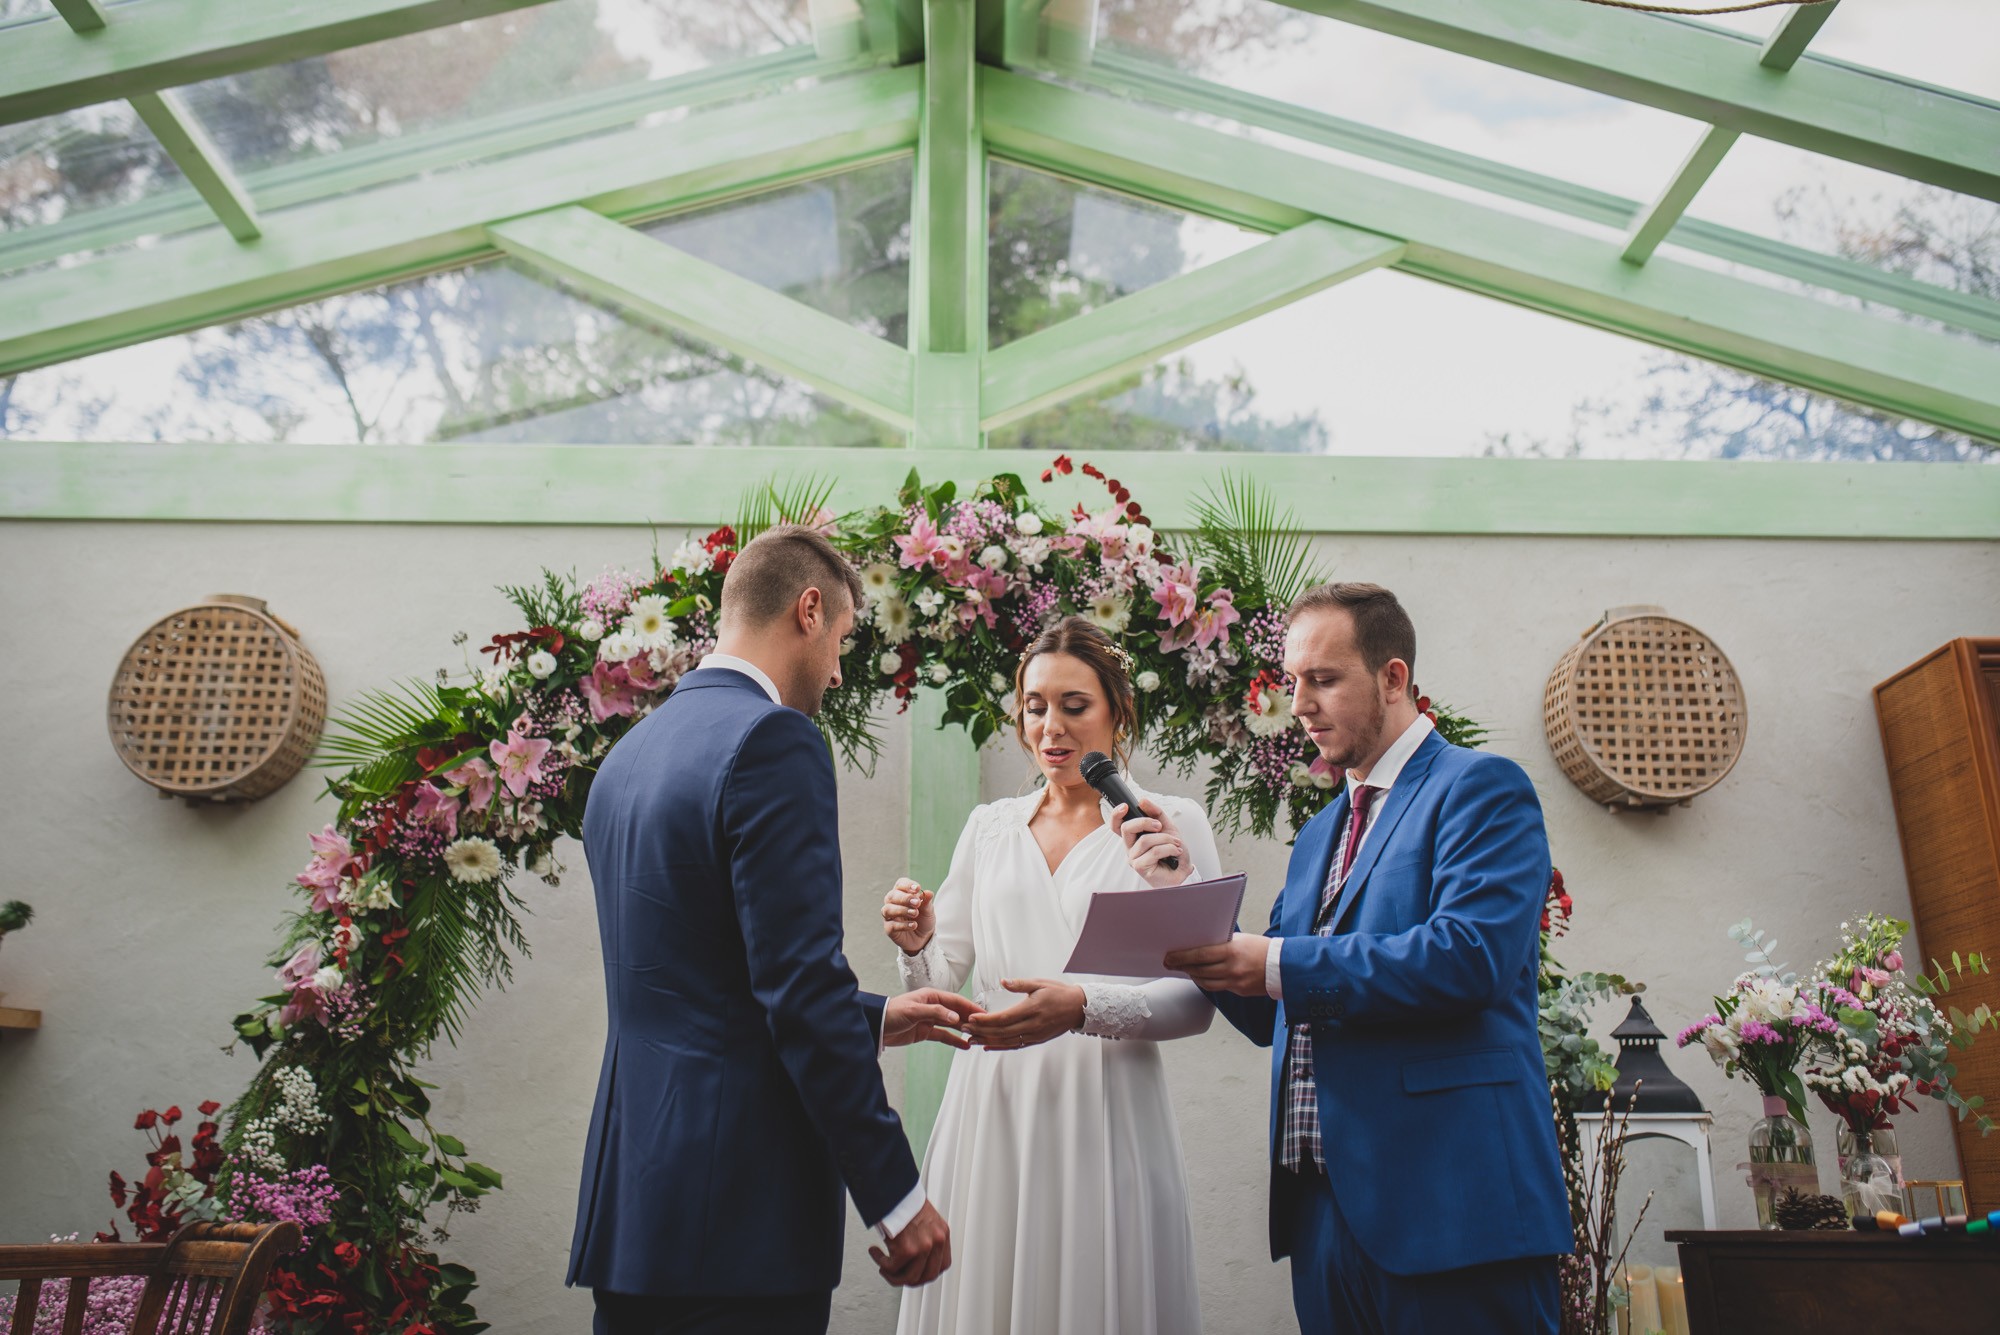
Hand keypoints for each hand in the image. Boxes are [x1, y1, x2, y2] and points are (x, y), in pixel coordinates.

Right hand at [869, 1199, 950, 1286]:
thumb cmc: (903, 1200)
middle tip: (898, 1275)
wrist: (892, 1189)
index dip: (927, 1272)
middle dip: (911, 1280)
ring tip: (883, 1267)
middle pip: (928, 1276)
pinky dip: (881, 1263)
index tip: (916, 1272)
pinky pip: (892, 1268)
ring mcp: (923, 1247)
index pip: (942, 1265)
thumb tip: (917, 1259)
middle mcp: (936, 1242)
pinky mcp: (906, 1250)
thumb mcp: (925, 1219)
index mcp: (942, 1234)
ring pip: (909, 1278)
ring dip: (893, 1276)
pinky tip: (875, 1253)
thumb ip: (927, 1237)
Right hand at [882, 877, 934, 953]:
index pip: (900, 884)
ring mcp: (889, 916)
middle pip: (891, 896)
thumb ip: (927, 902)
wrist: (924, 937)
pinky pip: (891, 925)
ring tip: (915, 914)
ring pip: (887, 909)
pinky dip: (903, 925)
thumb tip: (928, 893)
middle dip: (904, 898)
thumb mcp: (928, 910)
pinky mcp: (889, 929)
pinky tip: (914, 925)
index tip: (918, 889)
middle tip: (916, 903)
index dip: (907, 885)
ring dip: (902, 910)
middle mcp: (893, 903)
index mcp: (902, 893)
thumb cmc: (923, 919)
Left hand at [882, 989, 981, 1049]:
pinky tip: (964, 1045)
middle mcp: (933, 1007)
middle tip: (985, 1026)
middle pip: (957, 1012)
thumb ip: (935, 1013)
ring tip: (977, 1036)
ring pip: (952, 1024)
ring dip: (964, 1029)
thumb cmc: (892, 1012)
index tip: (983, 1013)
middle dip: (970, 1019)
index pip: (956, 1001)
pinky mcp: (926, 1032)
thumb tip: (955, 1017)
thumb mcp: (914, 1011)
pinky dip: (954, 1041)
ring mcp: (931, 1020)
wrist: (878, 1026)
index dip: (970, 1007)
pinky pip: (944, 1036)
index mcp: (931, 996)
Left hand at [961, 978, 1085, 1050]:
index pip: (1004, 1018)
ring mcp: (1035, 1034)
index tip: (970, 1018)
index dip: (985, 1020)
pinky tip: (987, 1046)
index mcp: (1032, 1009)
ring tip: (971, 1039)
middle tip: (963, 1029)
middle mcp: (1033, 1024)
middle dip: (981, 1031)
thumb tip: (1003, 981)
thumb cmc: (1058, 992)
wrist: (1078, 1008)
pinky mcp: (1037, 1040)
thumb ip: (1020, 984)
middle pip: (1002, 1032)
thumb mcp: (1040, 983)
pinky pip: (1015, 1045)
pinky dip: (1000, 1047)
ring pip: (1007, 1041)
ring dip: (987, 1041)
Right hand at [1108, 798, 1190, 887]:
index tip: (1125, 806)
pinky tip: (1175, 852)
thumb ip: (1156, 813)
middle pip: (1126, 828)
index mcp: (1134, 837)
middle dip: (1145, 822)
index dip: (1116, 815)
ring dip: (1165, 839)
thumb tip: (1143, 801)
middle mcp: (1130, 847)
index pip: (1117, 825)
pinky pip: (1153, 851)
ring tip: (1175, 843)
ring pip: (1145, 840)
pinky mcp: (1140, 867)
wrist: (1182, 870)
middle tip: (1159, 826)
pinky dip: (1168, 848)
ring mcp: (1133, 858)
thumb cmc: (1173, 852)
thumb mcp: (1167, 827)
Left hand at [1165, 932, 1271, 996]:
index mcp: (1231, 951)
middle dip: (1182, 967)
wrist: (1284, 966)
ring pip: (1206, 982)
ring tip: (1185, 970)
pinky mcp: (1239, 991)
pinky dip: (1207, 982)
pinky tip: (1201, 976)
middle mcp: (1232, 969)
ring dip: (1193, 976)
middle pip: (1199, 970)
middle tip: (1171, 963)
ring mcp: (1235, 982)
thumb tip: (1201, 946)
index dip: (1181, 957)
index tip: (1169, 957)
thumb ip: (1222, 944)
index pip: (1199, 955)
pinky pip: (1218, 987)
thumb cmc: (1263, 948)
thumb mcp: (1241, 940)